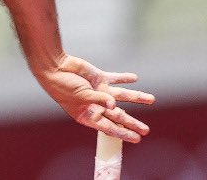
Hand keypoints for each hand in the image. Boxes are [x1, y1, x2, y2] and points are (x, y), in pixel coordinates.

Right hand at [36, 55, 154, 142]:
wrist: (55, 67)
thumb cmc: (63, 86)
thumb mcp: (82, 97)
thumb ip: (100, 100)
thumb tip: (115, 105)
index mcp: (88, 115)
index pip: (109, 127)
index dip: (123, 133)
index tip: (137, 139)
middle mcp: (96, 105)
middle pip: (118, 115)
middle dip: (132, 122)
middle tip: (146, 130)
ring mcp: (99, 91)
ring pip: (122, 96)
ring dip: (137, 97)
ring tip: (151, 99)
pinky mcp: (99, 78)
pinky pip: (115, 79)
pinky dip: (124, 78)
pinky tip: (134, 79)